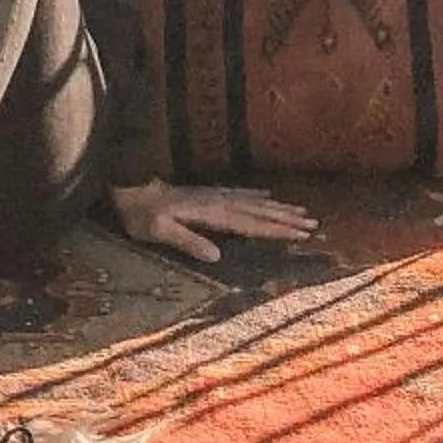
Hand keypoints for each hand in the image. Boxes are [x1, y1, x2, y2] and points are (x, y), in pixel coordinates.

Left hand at [108, 178, 316, 263]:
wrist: (127, 186)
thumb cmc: (141, 215)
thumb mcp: (159, 231)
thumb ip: (187, 241)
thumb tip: (217, 256)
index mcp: (211, 214)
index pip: (251, 224)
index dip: (277, 230)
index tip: (302, 234)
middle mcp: (218, 202)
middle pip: (259, 212)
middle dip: (287, 219)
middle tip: (314, 224)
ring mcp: (214, 195)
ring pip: (254, 202)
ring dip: (278, 207)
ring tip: (301, 211)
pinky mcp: (207, 194)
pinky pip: (240, 193)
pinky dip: (257, 195)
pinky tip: (267, 195)